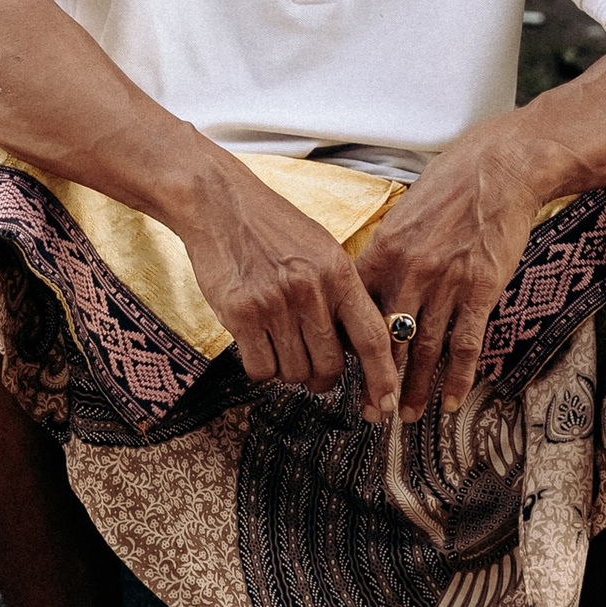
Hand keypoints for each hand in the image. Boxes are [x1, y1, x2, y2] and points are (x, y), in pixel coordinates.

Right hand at [175, 168, 397, 410]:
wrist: (220, 202)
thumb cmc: (272, 227)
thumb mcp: (321, 249)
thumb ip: (340, 293)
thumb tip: (357, 347)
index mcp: (338, 272)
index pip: (372, 338)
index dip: (382, 377)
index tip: (385, 403)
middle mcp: (310, 290)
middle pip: (330, 366)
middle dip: (322, 379)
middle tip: (312, 372)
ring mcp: (274, 303)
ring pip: (294, 372)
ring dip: (288, 371)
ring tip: (279, 345)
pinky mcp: (240, 313)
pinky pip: (260, 368)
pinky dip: (260, 367)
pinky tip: (256, 344)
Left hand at [354, 133, 537, 422]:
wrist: (498, 168)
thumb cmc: (450, 184)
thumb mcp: (404, 213)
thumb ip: (387, 252)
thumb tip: (369, 281)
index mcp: (384, 250)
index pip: (356, 308)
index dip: (349, 343)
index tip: (344, 370)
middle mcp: (409, 270)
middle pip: (386, 338)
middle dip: (376, 380)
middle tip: (370, 411)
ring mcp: (445, 282)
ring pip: (424, 350)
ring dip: (415, 388)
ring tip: (405, 415)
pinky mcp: (481, 290)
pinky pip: (465, 344)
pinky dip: (457, 378)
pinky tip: (450, 401)